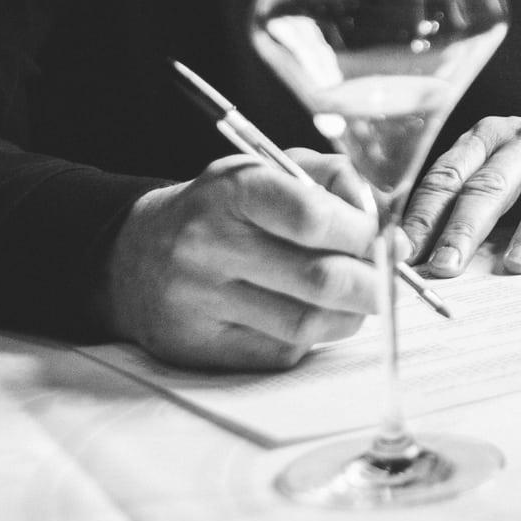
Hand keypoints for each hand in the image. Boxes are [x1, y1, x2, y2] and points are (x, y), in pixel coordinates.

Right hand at [103, 149, 379, 370]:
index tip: (384, 239)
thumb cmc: (220, 209)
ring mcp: (200, 301)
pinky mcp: (199, 347)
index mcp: (231, 190)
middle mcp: (209, 245)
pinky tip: (309, 317)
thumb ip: (334, 181)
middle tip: (389, 281)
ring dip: (349, 316)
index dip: (364, 233)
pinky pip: (280, 351)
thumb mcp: (267, 169)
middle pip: (319, 278)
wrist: (131, 255)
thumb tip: (388, 225)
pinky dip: (311, 338)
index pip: (312, 216)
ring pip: (306, 323)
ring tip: (355, 301)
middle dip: (373, 284)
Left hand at [398, 115, 520, 275]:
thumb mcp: (493, 169)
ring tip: (517, 265)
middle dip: (467, 228)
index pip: (449, 176)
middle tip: (449, 265)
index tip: (409, 253)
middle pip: (492, 184)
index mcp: (487, 137)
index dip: (426, 215)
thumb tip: (418, 255)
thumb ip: (461, 202)